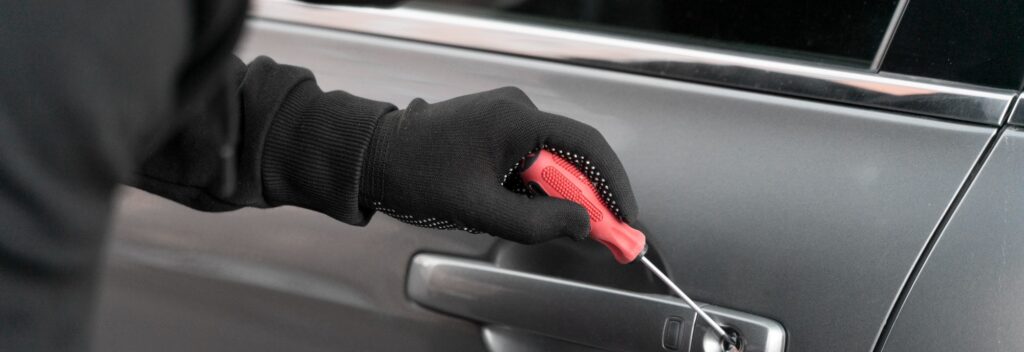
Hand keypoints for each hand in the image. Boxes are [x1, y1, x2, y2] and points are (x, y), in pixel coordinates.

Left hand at [360, 87, 636, 243]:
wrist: (373, 156)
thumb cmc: (415, 173)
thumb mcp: (480, 209)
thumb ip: (536, 222)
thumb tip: (580, 226)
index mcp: (516, 120)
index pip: (586, 147)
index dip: (613, 184)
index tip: (624, 216)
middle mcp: (517, 110)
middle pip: (572, 155)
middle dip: (587, 197)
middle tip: (600, 233)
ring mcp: (506, 117)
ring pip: (551, 160)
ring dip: (557, 194)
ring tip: (548, 225)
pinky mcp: (495, 129)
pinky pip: (531, 158)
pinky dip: (537, 187)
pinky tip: (524, 209)